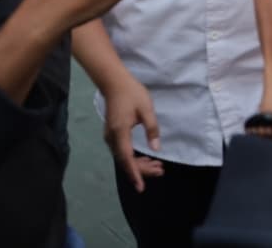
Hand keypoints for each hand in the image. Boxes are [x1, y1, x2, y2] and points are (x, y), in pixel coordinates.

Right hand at [102, 71, 164, 192]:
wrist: (114, 83)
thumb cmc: (132, 94)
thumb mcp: (147, 109)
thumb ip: (152, 129)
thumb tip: (156, 148)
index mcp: (120, 133)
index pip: (127, 158)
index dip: (134, 174)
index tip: (141, 187)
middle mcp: (112, 138)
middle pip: (125, 161)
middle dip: (142, 170)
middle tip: (160, 171)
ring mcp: (111, 137)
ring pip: (124, 157)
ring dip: (139, 164)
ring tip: (158, 167)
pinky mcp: (113, 135)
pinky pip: (123, 151)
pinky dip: (134, 157)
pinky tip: (146, 159)